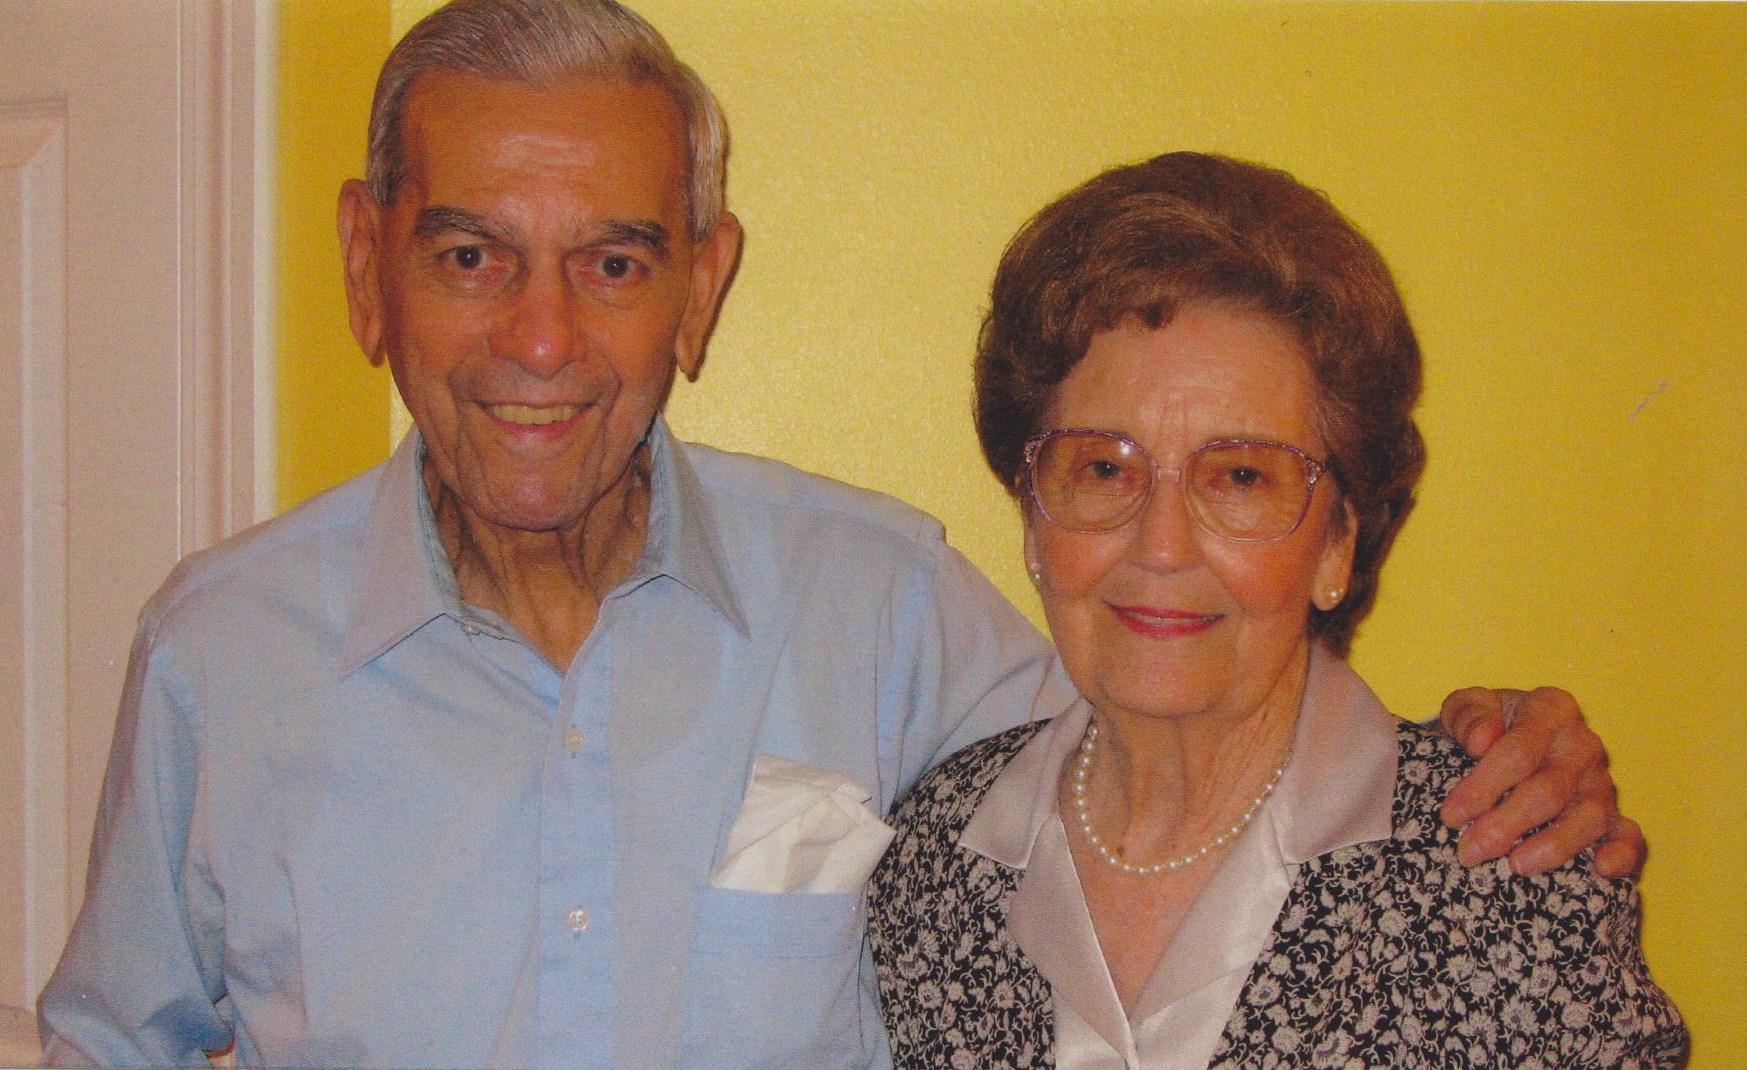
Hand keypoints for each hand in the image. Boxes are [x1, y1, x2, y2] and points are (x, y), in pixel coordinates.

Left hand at [1437, 686, 1645, 877]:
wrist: (1497, 744)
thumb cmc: (1480, 729)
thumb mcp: (1464, 709)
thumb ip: (1468, 715)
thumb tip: (1482, 739)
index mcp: (1550, 709)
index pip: (1520, 750)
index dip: (1484, 786)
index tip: (1451, 815)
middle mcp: (1582, 744)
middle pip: (1549, 789)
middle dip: (1505, 824)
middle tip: (1469, 851)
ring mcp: (1601, 781)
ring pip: (1588, 817)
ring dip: (1552, 846)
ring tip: (1515, 866)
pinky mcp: (1614, 815)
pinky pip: (1628, 835)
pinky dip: (1621, 853)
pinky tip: (1601, 870)